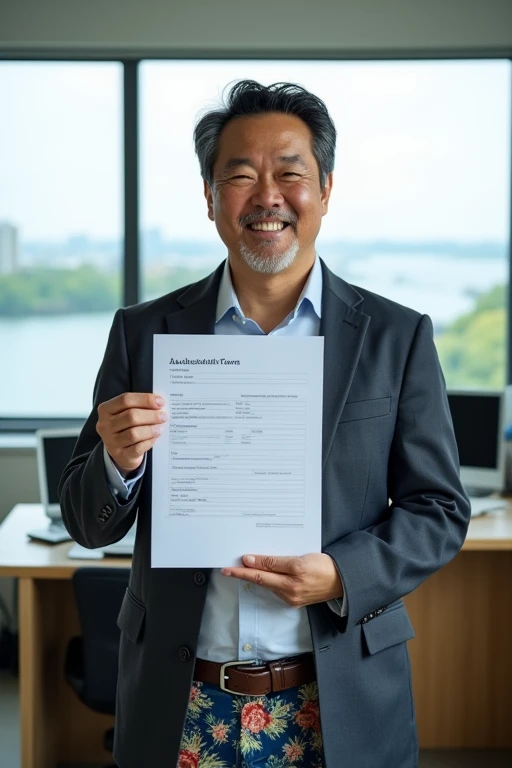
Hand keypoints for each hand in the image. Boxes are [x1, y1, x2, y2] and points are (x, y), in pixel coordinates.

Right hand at [96, 392, 166, 475]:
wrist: (121, 451)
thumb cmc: (127, 427)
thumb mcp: (127, 413)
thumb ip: (140, 406)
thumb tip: (159, 403)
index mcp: (106, 409)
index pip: (125, 400)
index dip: (145, 399)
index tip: (160, 402)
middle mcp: (105, 425)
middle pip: (131, 416)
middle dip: (151, 415)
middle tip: (164, 416)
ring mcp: (111, 442)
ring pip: (134, 433)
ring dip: (150, 429)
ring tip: (160, 427)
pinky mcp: (120, 455)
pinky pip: (137, 448)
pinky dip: (148, 442)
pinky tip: (154, 437)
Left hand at [222, 553, 342, 607]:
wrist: (342, 582)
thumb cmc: (324, 566)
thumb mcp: (301, 559)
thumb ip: (276, 561)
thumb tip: (254, 560)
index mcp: (292, 578)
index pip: (262, 573)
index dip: (245, 569)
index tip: (231, 567)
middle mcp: (290, 591)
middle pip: (261, 580)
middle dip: (243, 574)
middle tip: (227, 570)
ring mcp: (291, 597)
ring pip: (268, 584)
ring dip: (255, 576)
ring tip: (242, 568)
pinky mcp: (294, 600)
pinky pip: (276, 588)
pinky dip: (267, 581)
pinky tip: (262, 574)